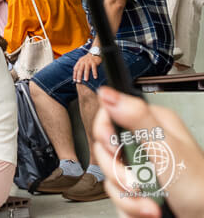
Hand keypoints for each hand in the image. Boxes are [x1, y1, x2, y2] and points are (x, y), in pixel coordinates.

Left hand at [73, 53, 101, 82]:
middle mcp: (83, 61)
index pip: (75, 69)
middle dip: (79, 76)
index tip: (74, 80)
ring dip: (86, 75)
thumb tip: (77, 75)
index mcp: (79, 62)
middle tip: (79, 81)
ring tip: (86, 80)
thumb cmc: (88, 59)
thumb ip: (80, 67)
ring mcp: (88, 61)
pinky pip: (94, 68)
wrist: (94, 53)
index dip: (75, 74)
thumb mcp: (82, 61)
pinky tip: (95, 77)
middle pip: (80, 69)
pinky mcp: (94, 62)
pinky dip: (94, 73)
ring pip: (86, 69)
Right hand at [92, 86, 203, 217]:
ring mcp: (136, 167)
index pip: (109, 114)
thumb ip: (136, 118)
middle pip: (104, 147)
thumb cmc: (199, 188)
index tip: (114, 147)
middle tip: (138, 180)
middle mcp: (142, 143)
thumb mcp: (167, 148)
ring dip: (127, 193)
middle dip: (118, 171)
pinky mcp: (132, 187)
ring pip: (108, 173)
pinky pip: (114, 193)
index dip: (104, 131)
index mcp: (152, 124)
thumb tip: (108, 93)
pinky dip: (129, 205)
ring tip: (151, 201)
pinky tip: (148, 208)